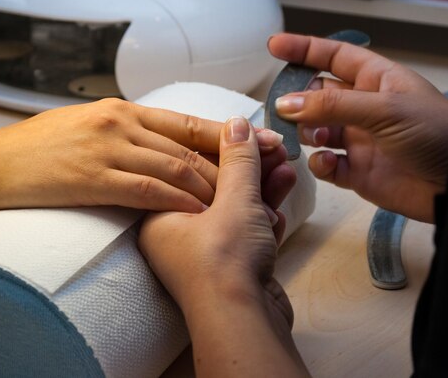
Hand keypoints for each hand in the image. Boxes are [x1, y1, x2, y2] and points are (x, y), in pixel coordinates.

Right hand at [0, 98, 240, 213]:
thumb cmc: (34, 148)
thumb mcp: (83, 126)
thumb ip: (121, 131)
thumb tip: (153, 143)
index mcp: (120, 110)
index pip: (186, 122)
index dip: (226, 135)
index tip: (256, 144)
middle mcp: (119, 124)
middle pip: (188, 145)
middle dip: (230, 164)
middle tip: (263, 176)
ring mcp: (106, 149)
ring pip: (174, 167)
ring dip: (209, 187)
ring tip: (236, 204)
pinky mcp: (92, 178)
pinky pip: (146, 189)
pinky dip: (176, 201)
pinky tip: (197, 213)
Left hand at [139, 117, 304, 375]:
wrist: (242, 323)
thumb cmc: (223, 266)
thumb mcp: (233, 201)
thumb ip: (237, 160)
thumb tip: (236, 125)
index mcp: (161, 215)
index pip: (189, 167)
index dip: (224, 147)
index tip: (252, 134)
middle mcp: (178, 234)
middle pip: (216, 187)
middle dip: (250, 168)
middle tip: (274, 149)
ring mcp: (206, 254)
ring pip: (236, 209)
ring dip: (262, 189)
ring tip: (286, 168)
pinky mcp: (231, 268)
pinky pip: (248, 232)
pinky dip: (265, 215)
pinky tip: (282, 201)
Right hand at [269, 33, 447, 221]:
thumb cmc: (437, 135)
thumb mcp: (385, 109)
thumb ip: (332, 106)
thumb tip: (286, 104)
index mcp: (376, 81)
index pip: (333, 57)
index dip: (304, 49)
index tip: (275, 46)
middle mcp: (363, 108)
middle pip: (316, 96)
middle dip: (299, 101)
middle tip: (285, 109)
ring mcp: (358, 139)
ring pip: (315, 131)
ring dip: (308, 133)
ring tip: (318, 139)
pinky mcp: (356, 170)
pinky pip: (325, 164)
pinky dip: (320, 164)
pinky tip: (329, 163)